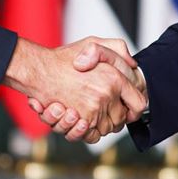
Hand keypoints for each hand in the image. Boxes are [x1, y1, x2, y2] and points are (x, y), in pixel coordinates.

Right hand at [28, 38, 146, 142]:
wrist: (39, 70)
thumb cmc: (64, 58)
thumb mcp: (94, 43)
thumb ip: (118, 49)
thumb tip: (133, 63)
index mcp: (115, 77)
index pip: (138, 103)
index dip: (133, 108)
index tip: (128, 108)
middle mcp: (107, 94)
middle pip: (121, 119)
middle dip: (113, 116)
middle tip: (102, 108)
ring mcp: (94, 109)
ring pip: (107, 128)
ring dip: (98, 124)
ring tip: (85, 111)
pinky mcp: (81, 121)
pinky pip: (92, 135)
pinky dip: (87, 132)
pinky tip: (79, 120)